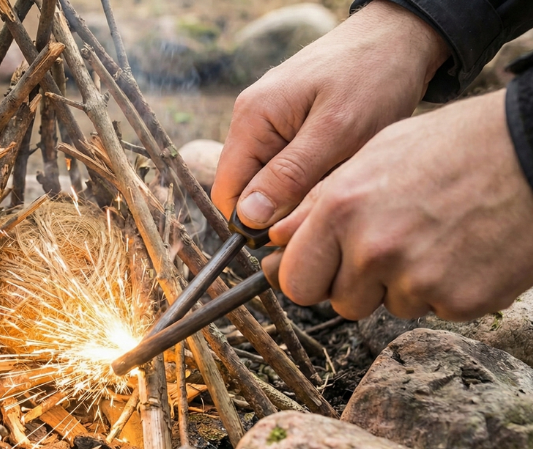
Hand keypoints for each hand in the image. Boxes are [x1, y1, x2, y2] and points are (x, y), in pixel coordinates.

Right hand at [212, 0, 448, 227]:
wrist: (402, 37)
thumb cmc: (374, 77)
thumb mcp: (336, 133)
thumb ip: (289, 177)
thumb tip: (247, 218)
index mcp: (251, 120)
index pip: (228, 192)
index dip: (255, 221)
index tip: (298, 228)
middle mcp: (251, 121)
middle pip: (249, 190)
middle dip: (285, 206)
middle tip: (330, 199)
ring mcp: (270, 122)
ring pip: (273, 182)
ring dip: (303, 192)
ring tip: (341, 176)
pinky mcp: (290, 125)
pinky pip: (290, 167)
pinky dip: (315, 176)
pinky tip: (342, 165)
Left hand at [264, 89, 532, 321]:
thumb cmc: (449, 147)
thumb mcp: (370, 157)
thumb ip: (315, 206)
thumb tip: (273, 244)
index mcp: (341, 211)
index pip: (295, 281)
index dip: (307, 277)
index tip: (319, 270)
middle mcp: (373, 250)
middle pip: (338, 302)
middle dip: (353, 284)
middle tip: (385, 249)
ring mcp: (418, 280)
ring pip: (387, 307)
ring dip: (400, 285)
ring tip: (432, 237)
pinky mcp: (461, 301)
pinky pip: (433, 310)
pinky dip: (444, 289)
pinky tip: (462, 249)